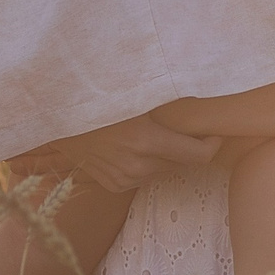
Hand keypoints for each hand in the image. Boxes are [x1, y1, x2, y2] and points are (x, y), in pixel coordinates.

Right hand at [12, 113, 222, 193]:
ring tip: (160, 135)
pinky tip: (137, 147)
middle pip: (182, 163)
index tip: (215, 133)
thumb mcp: (139, 94)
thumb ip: (171, 101)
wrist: (58, 115)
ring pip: (163, 171)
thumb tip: (205, 89)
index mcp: (147, 140)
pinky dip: (148, 164)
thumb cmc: (102, 96)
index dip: (212, 145)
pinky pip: (144, 177)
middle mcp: (138, 165)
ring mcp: (124, 178)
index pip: (198, 155)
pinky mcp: (114, 185)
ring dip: (168, 157)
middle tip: (190, 130)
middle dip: (190, 148)